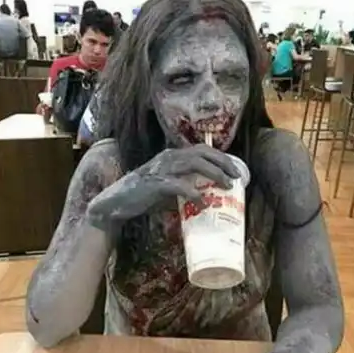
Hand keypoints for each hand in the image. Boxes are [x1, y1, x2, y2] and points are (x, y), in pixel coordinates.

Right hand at [86, 144, 240, 228]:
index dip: (221, 158)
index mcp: (173, 156)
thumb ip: (185, 188)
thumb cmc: (143, 196)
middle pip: (202, 153)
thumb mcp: (168, 188)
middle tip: (237, 177)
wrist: (116, 203)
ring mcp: (162, 169)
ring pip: (194, 164)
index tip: (236, 170)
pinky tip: (203, 201)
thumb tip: (207, 198)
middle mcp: (169, 157)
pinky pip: (179, 185)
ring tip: (226, 186)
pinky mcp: (155, 184)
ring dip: (214, 173)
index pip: (202, 150)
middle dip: (223, 163)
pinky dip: (194, 193)